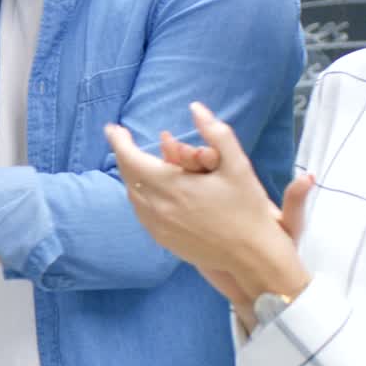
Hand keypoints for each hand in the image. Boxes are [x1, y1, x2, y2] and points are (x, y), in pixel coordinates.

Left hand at [106, 102, 307, 293]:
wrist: (253, 257)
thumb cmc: (248, 210)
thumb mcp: (238, 166)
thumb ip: (217, 133)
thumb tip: (196, 108)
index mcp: (170, 186)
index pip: (130, 158)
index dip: (118, 141)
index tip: (112, 128)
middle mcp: (157, 207)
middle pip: (127, 175)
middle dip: (123, 154)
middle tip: (122, 139)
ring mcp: (158, 226)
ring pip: (132, 195)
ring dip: (130, 175)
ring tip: (133, 160)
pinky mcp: (163, 240)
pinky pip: (141, 212)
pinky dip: (138, 195)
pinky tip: (146, 189)